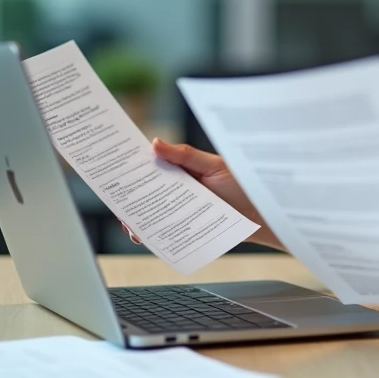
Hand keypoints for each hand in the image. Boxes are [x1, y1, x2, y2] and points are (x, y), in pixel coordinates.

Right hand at [119, 139, 283, 249]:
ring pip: (152, 214)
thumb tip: (155, 144)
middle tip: (116, 196)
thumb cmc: (243, 186)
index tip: (115, 164)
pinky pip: (165, 232)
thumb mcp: (213, 165)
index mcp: (183, 170)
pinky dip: (152, 233)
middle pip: (148, 192)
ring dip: (137, 217)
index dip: (134, 165)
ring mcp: (182, 210)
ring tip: (128, 219)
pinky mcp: (187, 229)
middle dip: (129, 194)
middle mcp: (180, 190)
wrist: (263, 216)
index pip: (153, 166)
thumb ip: (184, 156)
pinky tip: (143, 233)